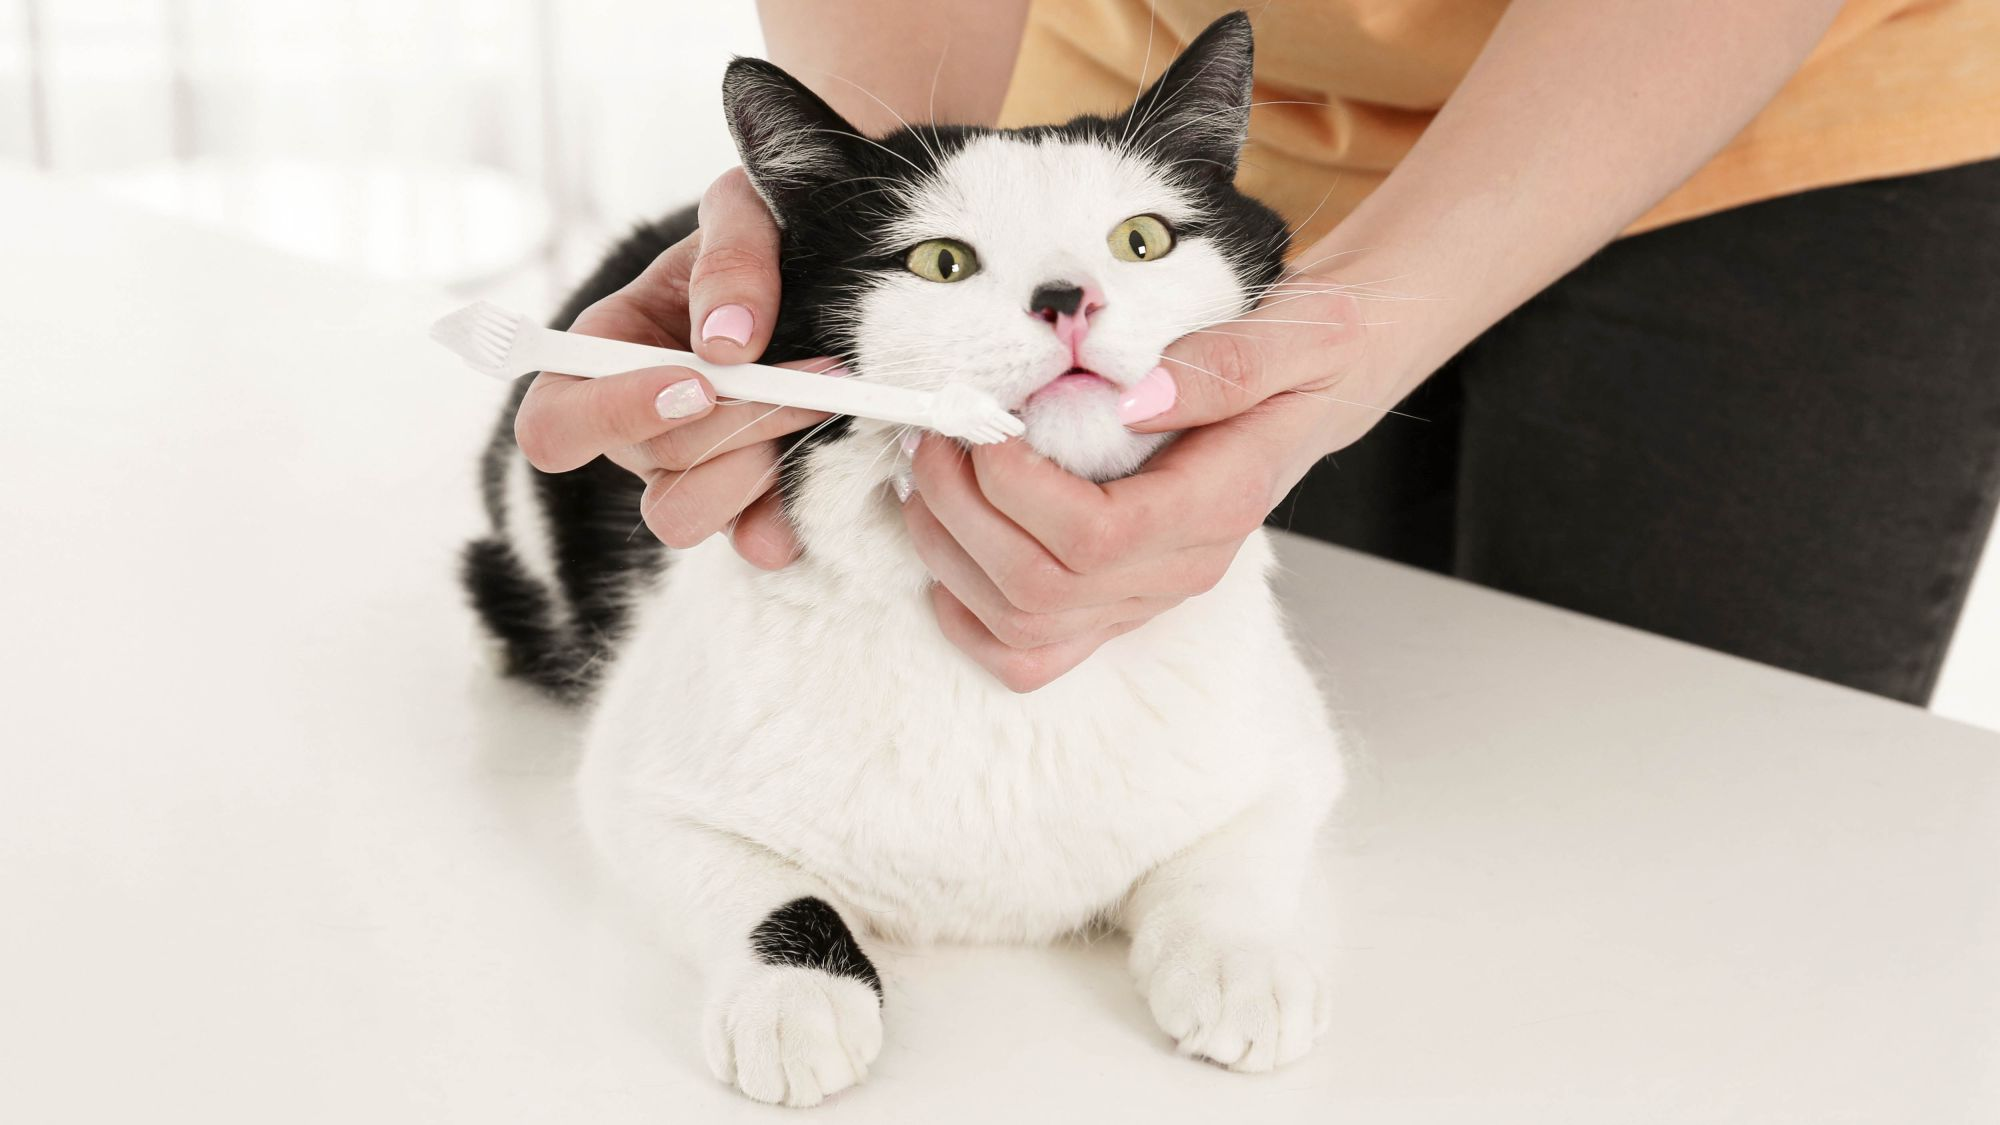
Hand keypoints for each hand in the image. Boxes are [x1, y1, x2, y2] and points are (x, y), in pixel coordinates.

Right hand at [510, 167, 826, 568]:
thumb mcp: (746, 211)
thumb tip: (729, 343)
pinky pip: (752, 541)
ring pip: (685, 517)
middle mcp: (636, 430)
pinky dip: (791, 517)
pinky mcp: (748, 503)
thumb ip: (732, 257)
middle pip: (650, 468)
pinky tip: (832, 471)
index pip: (554, 424)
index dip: (614, 415)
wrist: (825, 270)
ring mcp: (689, 475)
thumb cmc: (761, 238)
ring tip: (820, 413)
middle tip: (811, 382)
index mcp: (603, 359)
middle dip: (734, 426)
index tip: (696, 381)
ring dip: (757, 473)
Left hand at [902, 280, 1416, 691]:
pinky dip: (968, 615)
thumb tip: (1141, 396)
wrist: (1316, 393)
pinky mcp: (1115, 602)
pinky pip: (1029, 654)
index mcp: (1221, 504)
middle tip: (935, 436)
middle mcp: (1182, 568)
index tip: (985, 421)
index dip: (1015, 486)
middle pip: (1041, 589)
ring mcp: (1145, 595)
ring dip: (949, 552)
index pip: (1097, 535)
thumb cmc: (1305, 359)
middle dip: (961, 510)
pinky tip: (950, 546)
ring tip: (929, 473)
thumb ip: (1230, 363)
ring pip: (1021, 625)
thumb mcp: (1301, 332)